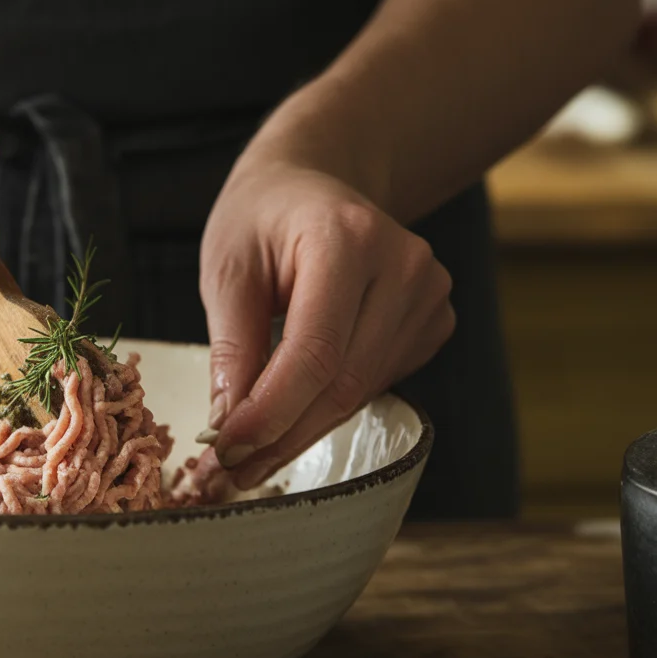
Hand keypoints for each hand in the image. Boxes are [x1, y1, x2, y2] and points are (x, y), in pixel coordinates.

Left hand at [194, 154, 454, 490]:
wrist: (312, 183)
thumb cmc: (261, 219)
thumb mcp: (227, 268)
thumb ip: (232, 345)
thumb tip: (229, 426)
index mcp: (348, 237)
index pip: (315, 351)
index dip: (270, 412)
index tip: (224, 451)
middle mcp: (405, 265)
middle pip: (342, 382)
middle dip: (280, 437)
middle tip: (226, 474)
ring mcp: (429, 294)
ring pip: (359, 394)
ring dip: (299, 433)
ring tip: (245, 456)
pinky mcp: (432, 323)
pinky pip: (374, 385)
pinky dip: (326, 409)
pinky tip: (287, 413)